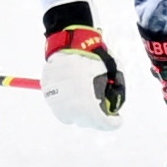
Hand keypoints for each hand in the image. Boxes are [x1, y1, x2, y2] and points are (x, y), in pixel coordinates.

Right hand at [41, 0, 123, 128]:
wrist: (71, 42)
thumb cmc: (95, 56)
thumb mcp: (114, 72)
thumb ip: (117, 91)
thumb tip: (115, 108)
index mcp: (85, 101)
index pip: (99, 121)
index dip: (111, 124)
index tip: (118, 121)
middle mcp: (68, 105)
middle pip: (85, 121)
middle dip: (97, 118)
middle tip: (105, 111)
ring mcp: (55, 100)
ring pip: (71, 116)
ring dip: (82, 112)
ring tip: (90, 98)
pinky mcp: (48, 94)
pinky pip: (60, 107)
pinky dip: (69, 104)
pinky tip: (77, 93)